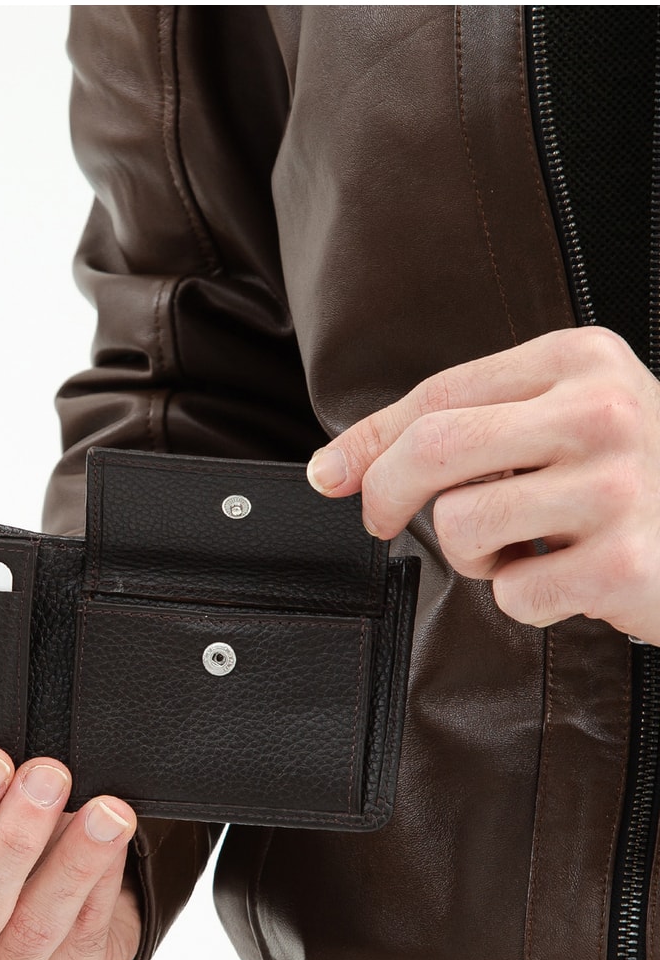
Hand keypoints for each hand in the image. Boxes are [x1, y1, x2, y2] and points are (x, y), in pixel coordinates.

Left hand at [303, 324, 659, 640]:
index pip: (441, 394)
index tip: (330, 476)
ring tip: (531, 548)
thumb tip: (335, 467)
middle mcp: (605, 410)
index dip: (369, 442)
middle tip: (384, 520)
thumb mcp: (566, 422)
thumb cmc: (638, 482)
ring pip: (464, 526)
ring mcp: (620, 486)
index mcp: (582, 359)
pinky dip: (528, 600)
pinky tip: (574, 581)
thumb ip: (469, 428)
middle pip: (436, 448)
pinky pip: (514, 594)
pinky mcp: (626, 564)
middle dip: (387, 494)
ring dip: (478, 557)